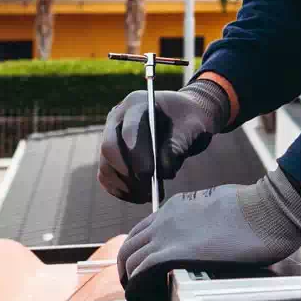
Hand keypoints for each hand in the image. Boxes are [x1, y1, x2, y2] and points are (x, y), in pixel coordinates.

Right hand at [97, 79, 229, 202]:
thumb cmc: (189, 120)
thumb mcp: (193, 127)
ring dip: (126, 186)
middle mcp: (116, 118)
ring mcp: (109, 137)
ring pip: (106, 166)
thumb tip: (164, 172)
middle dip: (129, 173)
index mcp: (137, 103)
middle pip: (109, 149)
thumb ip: (179, 145)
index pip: (129, 130)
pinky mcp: (109, 156)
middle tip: (149, 191)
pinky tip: (140, 196)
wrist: (183, 120)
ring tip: (149, 196)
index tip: (150, 175)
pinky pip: (107, 177)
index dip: (137, 154)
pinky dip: (121, 190)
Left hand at [117, 169, 300, 300]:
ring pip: (130, 260)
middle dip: (128, 269)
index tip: (147, 269)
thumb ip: (207, 223)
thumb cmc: (258, 209)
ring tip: (144, 296)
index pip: (143, 231)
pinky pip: (141, 272)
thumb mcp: (224, 209)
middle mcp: (165, 218)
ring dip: (132, 280)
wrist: (268, 210)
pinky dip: (137, 287)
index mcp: (177, 206)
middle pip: (129, 246)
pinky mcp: (173, 252)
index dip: (140, 253)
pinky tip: (147, 298)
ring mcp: (167, 234)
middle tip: (139, 287)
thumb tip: (213, 238)